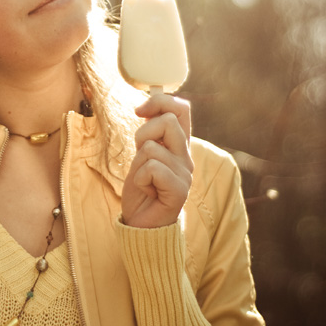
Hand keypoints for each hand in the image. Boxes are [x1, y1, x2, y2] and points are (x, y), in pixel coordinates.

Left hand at [121, 93, 193, 228]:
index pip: (182, 109)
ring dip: (138, 162)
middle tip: (140, 155)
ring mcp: (185, 173)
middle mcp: (186, 156)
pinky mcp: (180, 190)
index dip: (160, 101)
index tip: (140, 111)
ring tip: (145, 179)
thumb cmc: (142, 188)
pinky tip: (147, 190)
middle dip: (143, 133)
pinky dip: (141, 178)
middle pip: (167, 121)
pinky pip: (153, 168)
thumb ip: (150, 134)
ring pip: (153, 147)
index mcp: (179, 145)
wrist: (142, 223)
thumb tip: (145, 107)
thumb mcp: (142, 154)